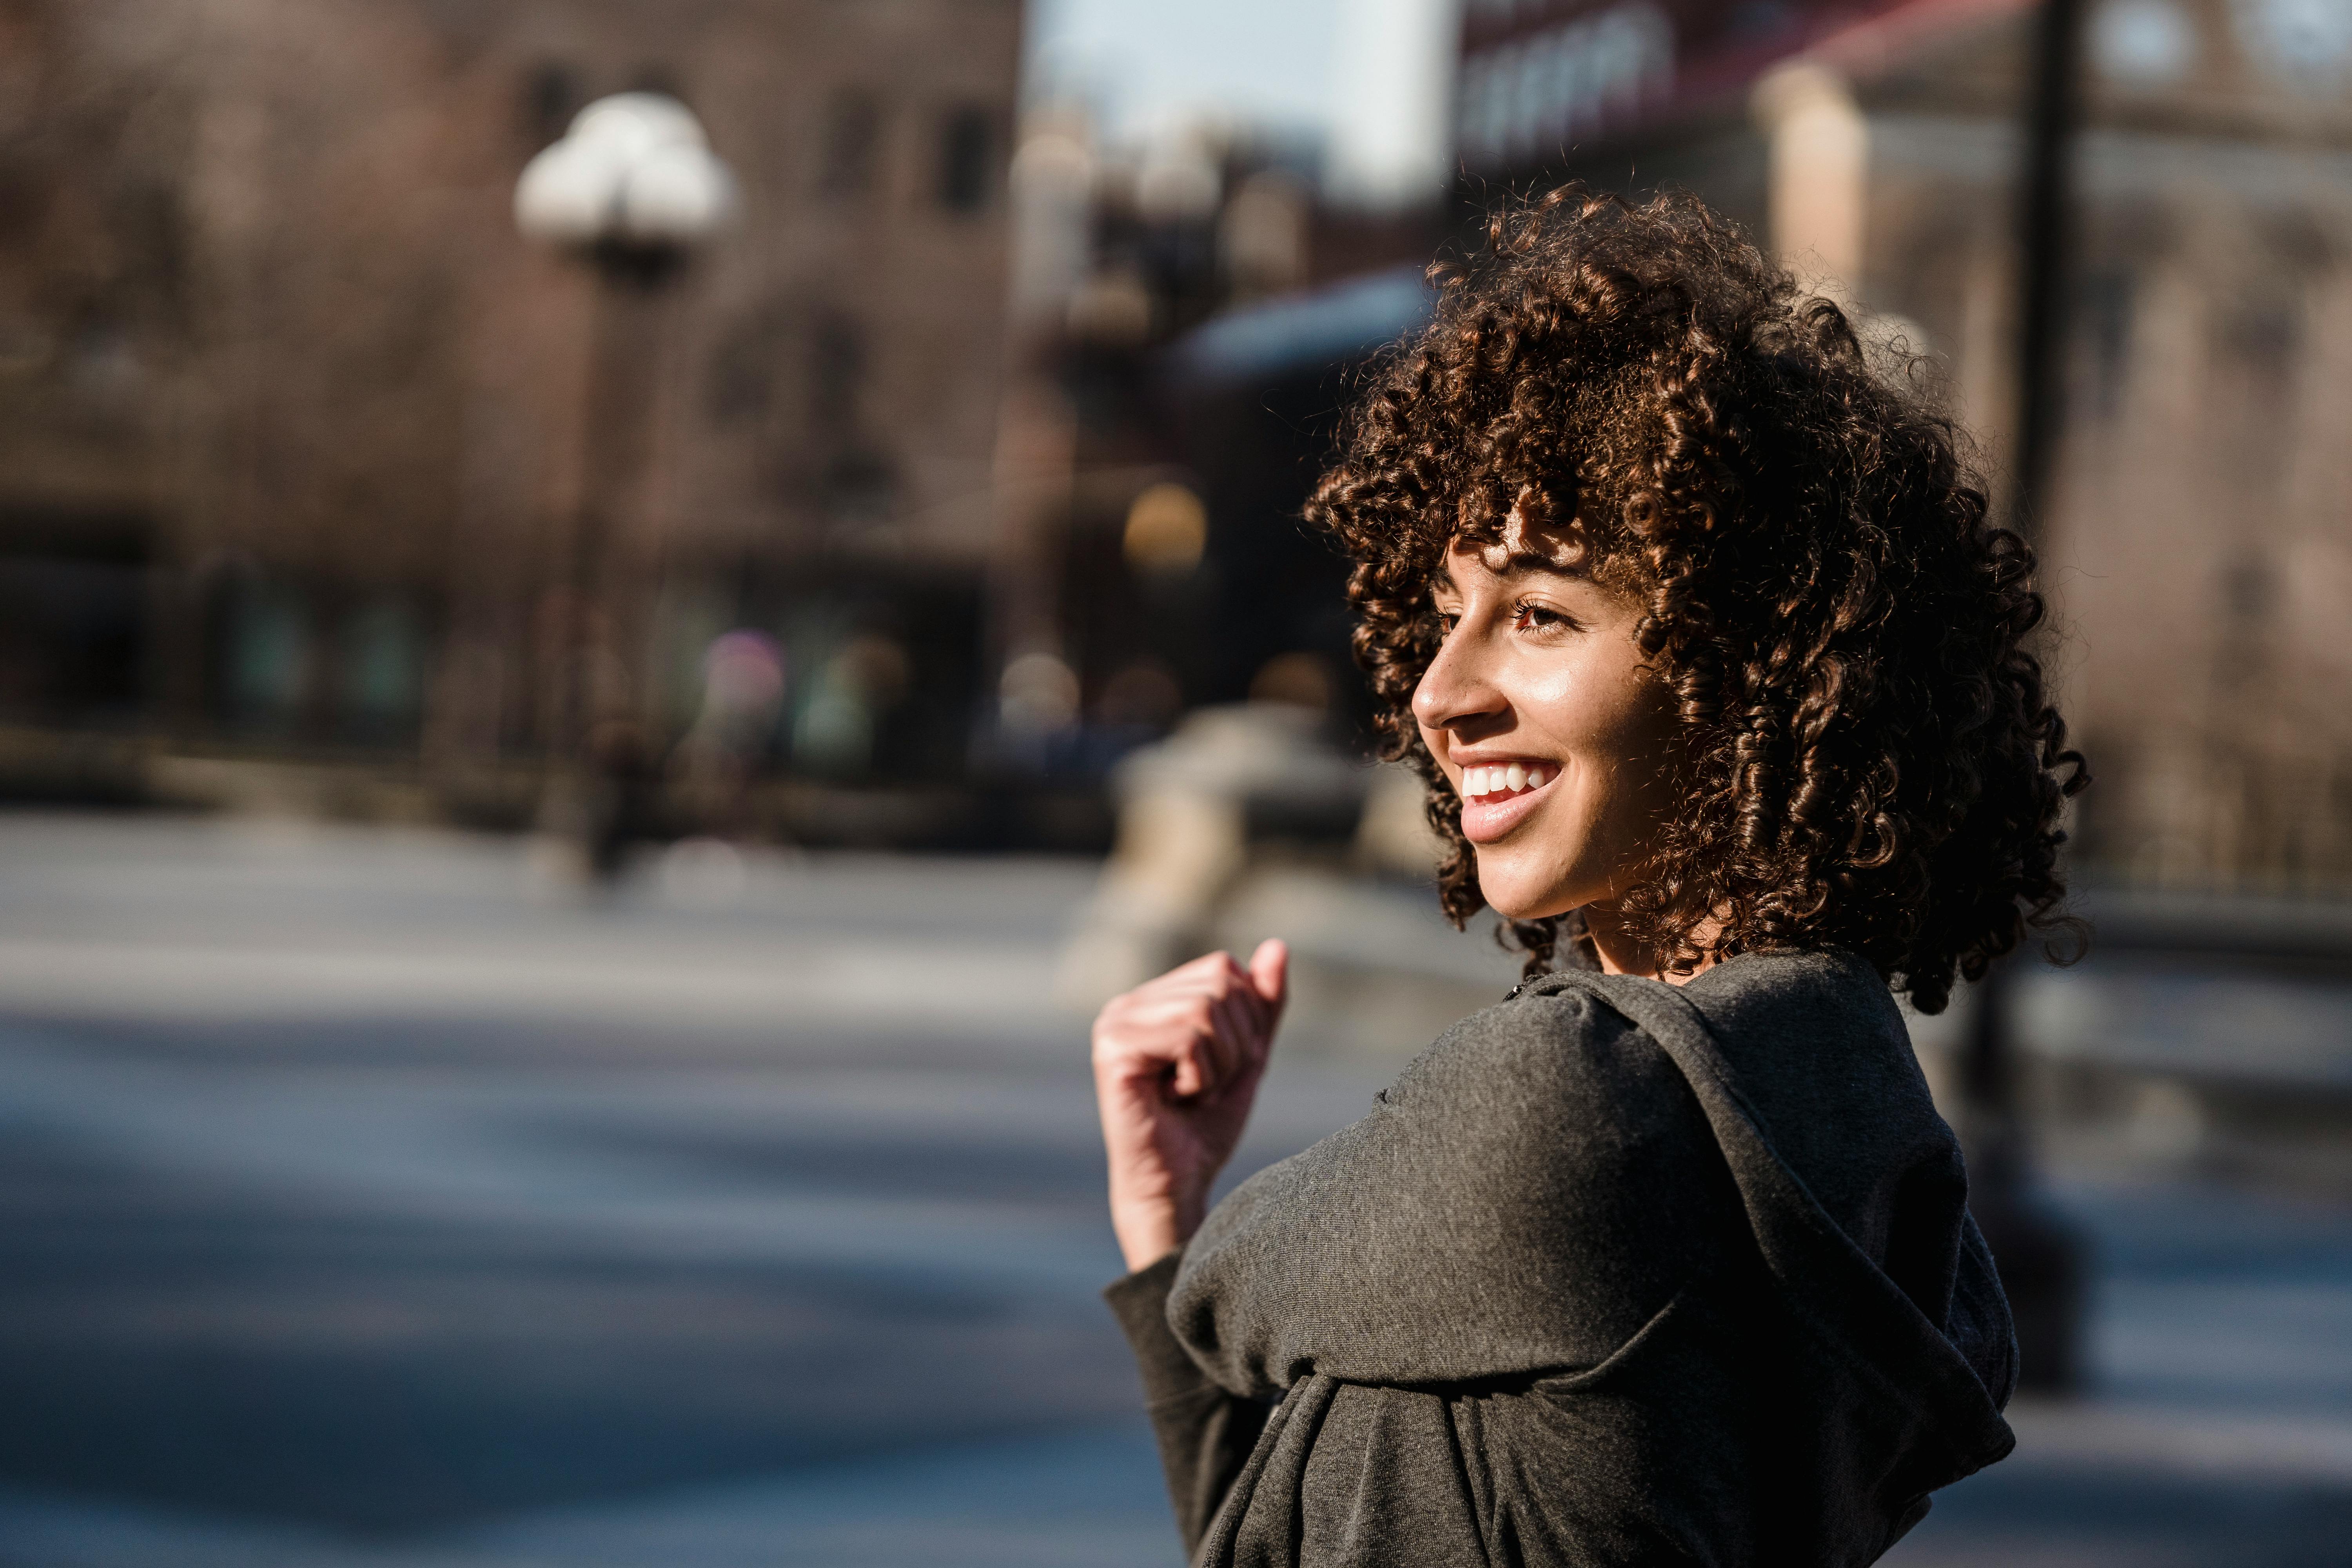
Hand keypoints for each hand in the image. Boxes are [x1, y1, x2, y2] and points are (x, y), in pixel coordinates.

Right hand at [1092, 939, 1287, 1272]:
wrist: (1178, 1185)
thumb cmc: (1205, 1128)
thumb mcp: (1247, 1057)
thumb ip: (1262, 1004)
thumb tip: (1278, 945)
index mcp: (1152, 1000)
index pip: (1223, 967)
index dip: (1245, 1020)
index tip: (1221, 1067)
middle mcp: (1125, 1005)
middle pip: (1219, 984)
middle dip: (1234, 1045)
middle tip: (1205, 1086)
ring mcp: (1114, 1024)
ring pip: (1206, 1009)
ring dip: (1219, 1064)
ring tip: (1192, 1093)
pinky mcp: (1113, 1050)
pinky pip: (1188, 1035)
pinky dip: (1201, 1074)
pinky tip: (1177, 1098)